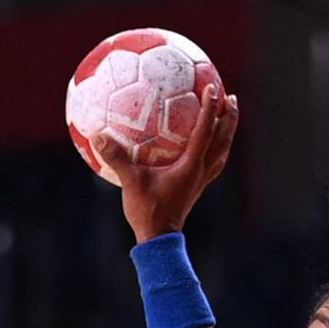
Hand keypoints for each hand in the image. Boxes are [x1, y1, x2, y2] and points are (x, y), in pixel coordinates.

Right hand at [95, 86, 239, 241]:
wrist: (159, 240)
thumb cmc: (147, 211)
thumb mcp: (130, 183)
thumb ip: (116, 158)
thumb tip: (98, 136)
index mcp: (191, 166)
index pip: (205, 131)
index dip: (210, 108)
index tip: (213, 87)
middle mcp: (201, 171)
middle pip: (223, 139)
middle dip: (229, 117)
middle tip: (230, 97)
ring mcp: (201, 180)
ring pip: (222, 151)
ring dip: (226, 132)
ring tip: (226, 116)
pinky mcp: (197, 187)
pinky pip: (212, 162)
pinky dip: (214, 147)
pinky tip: (205, 143)